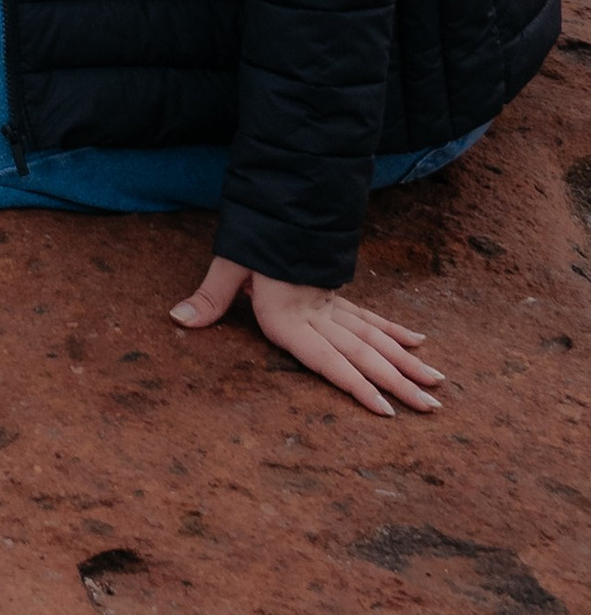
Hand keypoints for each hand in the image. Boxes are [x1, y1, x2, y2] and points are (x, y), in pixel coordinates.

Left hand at [171, 256, 443, 418]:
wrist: (278, 203)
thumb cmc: (252, 237)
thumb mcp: (228, 264)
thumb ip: (209, 296)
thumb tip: (178, 319)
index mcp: (291, 317)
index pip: (330, 360)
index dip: (357, 386)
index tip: (388, 410)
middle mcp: (318, 315)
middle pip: (365, 355)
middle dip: (400, 383)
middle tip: (433, 407)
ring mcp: (331, 305)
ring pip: (375, 339)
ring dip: (407, 363)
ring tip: (437, 385)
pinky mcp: (334, 295)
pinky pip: (370, 317)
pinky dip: (394, 332)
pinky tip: (418, 343)